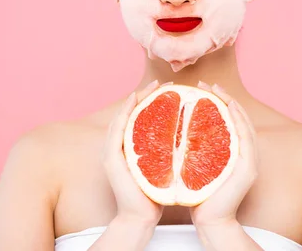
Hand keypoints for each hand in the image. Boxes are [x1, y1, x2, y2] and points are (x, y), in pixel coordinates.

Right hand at [100, 80, 166, 227]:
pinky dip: (126, 113)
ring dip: (136, 98)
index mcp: (131, 147)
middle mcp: (119, 146)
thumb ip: (168, 151)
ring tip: (153, 87)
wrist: (141, 218)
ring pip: (122, 116)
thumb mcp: (164, 167)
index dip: (150, 99)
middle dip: (144, 94)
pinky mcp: (112, 157)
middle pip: (129, 112)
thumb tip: (189, 136)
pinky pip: (117, 129)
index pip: (139, 117)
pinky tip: (136, 101)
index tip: (168, 89)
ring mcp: (113, 151)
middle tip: (162, 82)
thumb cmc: (154, 195)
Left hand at [189, 82, 259, 227]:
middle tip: (208, 83)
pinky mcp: (248, 167)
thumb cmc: (198, 197)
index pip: (228, 121)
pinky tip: (227, 107)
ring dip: (232, 103)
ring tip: (217, 90)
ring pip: (244, 123)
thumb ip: (192, 150)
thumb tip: (173, 131)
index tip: (202, 88)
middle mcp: (243, 154)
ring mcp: (248, 160)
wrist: (209, 222)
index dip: (219, 101)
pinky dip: (238, 120)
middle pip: (238, 117)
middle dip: (224, 97)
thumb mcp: (193, 167)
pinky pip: (246, 137)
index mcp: (231, 153)